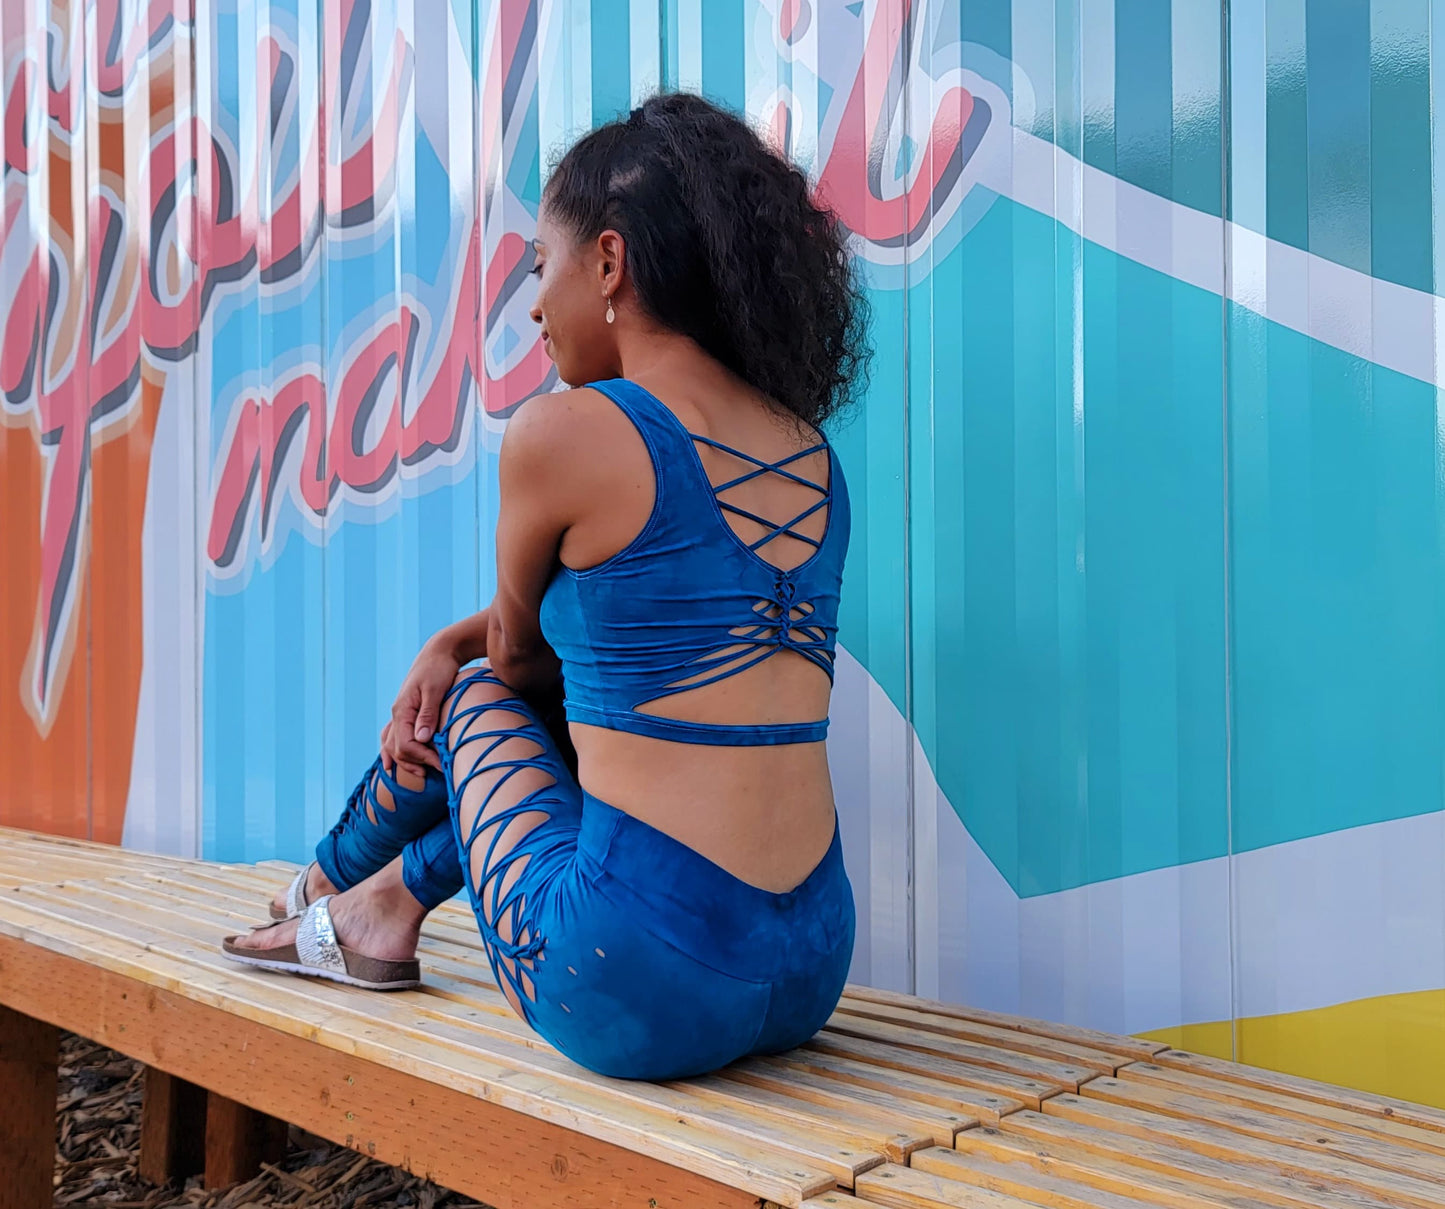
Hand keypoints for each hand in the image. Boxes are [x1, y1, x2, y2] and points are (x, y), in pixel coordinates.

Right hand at [381, 639, 460, 776]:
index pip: (405, 743)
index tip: (441, 763)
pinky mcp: (406, 713)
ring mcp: (399, 714)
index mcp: (402, 710)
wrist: (439, 651)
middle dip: (416, 762)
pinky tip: (390, 765)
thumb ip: (428, 714)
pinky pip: (392, 736)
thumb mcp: (435, 690)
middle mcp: (397, 714)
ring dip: (405, 761)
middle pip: (398, 748)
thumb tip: (422, 739)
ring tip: (421, 773)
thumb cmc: (440, 668)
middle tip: (439, 770)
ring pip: (392, 745)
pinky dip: (391, 751)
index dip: (423, 757)